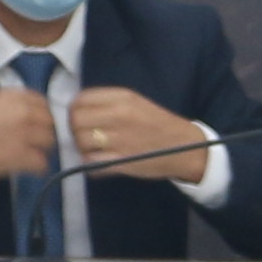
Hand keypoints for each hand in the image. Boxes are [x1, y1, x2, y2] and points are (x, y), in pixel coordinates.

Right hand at [0, 84, 56, 180]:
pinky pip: (42, 163)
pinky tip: (28, 168)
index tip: (35, 125)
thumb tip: (33, 116)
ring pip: (49, 143)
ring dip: (42, 151)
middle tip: (33, 143)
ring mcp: (24, 134)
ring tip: (29, 156)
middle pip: (50, 124)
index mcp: (14, 97)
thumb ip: (14, 106)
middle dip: (43, 134)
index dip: (41, 116)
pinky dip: (37, 168)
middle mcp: (23, 112)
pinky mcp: (21, 156)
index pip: (44, 104)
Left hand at [69, 87, 211, 185]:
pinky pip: (90, 161)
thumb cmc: (159, 125)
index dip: (75, 110)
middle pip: (76, 120)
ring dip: (82, 148)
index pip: (81, 99)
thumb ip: (108, 103)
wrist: (187, 148)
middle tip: (84, 136)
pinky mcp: (121, 161)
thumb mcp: (136, 103)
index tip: (81, 119)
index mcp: (123, 97)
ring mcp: (119, 138)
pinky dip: (91, 163)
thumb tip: (77, 110)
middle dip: (75, 130)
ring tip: (94, 150)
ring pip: (80, 141)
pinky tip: (100, 161)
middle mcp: (119, 115)